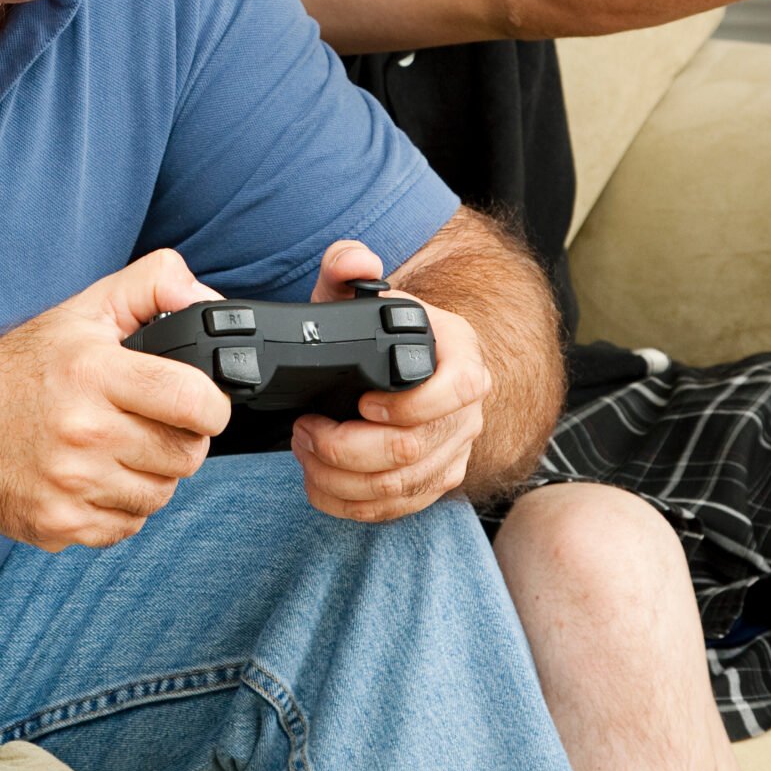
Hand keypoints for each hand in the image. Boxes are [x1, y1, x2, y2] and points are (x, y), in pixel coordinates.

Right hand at [0, 249, 231, 549]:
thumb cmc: (19, 371)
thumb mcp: (82, 311)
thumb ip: (152, 286)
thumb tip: (205, 299)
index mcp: (92, 372)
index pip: (191, 400)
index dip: (211, 405)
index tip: (201, 404)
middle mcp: (82, 431)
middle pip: (186, 455)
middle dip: (181, 440)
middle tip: (152, 425)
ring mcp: (70, 483)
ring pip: (161, 495)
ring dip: (151, 476)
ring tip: (118, 450)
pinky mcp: (59, 524)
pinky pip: (128, 526)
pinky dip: (121, 507)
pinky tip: (94, 479)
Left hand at [288, 241, 487, 522]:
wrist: (390, 364)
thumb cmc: (372, 331)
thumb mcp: (353, 294)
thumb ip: (346, 266)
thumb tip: (355, 261)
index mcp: (458, 352)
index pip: (460, 387)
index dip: (409, 406)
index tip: (361, 404)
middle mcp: (466, 406)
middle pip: (415, 448)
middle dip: (346, 448)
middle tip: (305, 430)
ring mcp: (454, 448)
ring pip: (401, 486)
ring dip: (340, 477)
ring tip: (304, 450)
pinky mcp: (435, 480)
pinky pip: (398, 508)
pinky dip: (350, 503)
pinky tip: (319, 484)